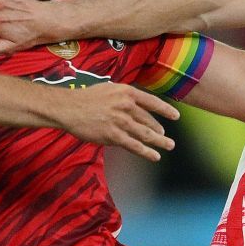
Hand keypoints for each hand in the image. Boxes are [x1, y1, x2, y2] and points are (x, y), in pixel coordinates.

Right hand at [54, 83, 178, 160]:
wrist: (68, 108)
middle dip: (160, 130)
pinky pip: (134, 145)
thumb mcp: (108, 89)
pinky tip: (155, 156)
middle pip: (149, 120)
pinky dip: (146, 152)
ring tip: (168, 146)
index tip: (175, 116)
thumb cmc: (85, 98)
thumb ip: (123, 96)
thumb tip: (136, 105)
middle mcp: (126, 106)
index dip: (165, 110)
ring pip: (145, 134)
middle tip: (166, 137)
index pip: (152, 102)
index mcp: (126, 92)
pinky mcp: (113, 136)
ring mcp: (121, 121)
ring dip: (159, 142)